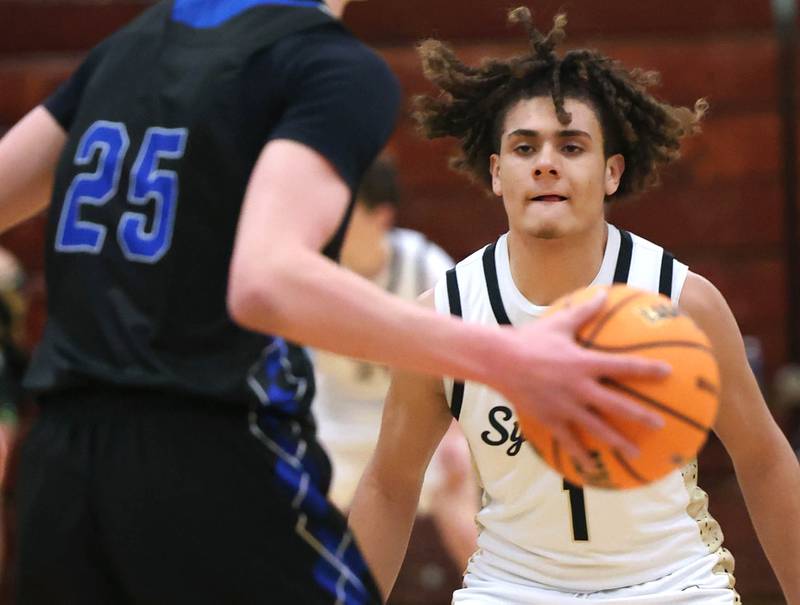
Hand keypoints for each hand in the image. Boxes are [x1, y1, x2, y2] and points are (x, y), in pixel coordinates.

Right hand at [494, 292, 668, 468]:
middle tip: (660, 425)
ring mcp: (564, 406)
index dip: (646, 369)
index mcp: (583, 363)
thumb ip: (584, 311)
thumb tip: (604, 293)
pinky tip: (591, 467)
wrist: (498, 360)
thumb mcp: (559, 323)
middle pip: (616, 405)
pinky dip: (580, 454)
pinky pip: (567, 440)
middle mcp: (578, 387)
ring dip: (617, 441)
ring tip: (635, 453)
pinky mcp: (549, 418)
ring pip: (596, 428)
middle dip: (640, 415)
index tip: (667, 373)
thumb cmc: (529, 338)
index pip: (622, 366)